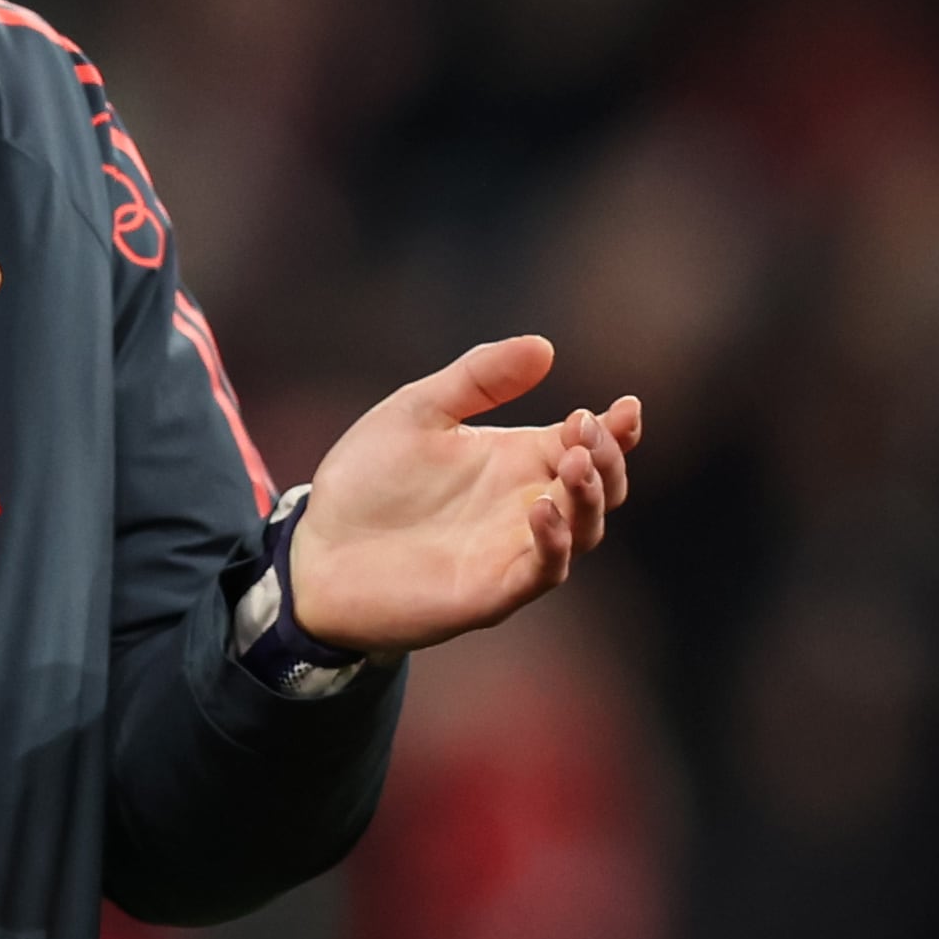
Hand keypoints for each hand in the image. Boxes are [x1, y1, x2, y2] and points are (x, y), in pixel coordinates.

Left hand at [285, 336, 641, 656]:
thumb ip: (476, 380)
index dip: (616, 429)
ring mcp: (512, 551)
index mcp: (516, 461)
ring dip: (589, 495)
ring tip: (573, 460)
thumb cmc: (366, 483)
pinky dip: (555, 542)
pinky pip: (544, 570)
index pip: (586, 444)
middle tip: (586, 430)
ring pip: (585, 528)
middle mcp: (525, 506)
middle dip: (607, 457)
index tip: (625, 406)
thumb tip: (544, 346)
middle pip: (601, 486)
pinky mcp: (492, 591)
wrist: (313, 551)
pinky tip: (541, 509)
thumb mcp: (415, 413)